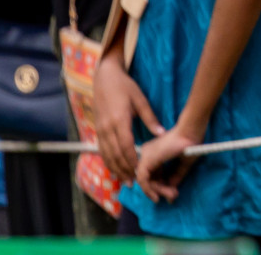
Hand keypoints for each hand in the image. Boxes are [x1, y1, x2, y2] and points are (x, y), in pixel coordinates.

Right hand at [94, 51, 163, 180]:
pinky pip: (102, 150)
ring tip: (125, 180)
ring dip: (115, 168)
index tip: (140, 171)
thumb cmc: (125, 87)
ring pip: (106, 154)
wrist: (104, 78)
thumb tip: (162, 133)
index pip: (125, 146)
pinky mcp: (97, 130)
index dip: (132, 160)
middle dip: (124, 170)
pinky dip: (108, 161)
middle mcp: (107, 128)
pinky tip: (114, 168)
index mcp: (119, 120)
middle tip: (133, 183)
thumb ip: (150, 118)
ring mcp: (100, 129)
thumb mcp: (140, 99)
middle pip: (115, 154)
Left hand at [135, 123, 201, 203]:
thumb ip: (175, 177)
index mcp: (154, 153)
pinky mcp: (145, 160)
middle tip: (172, 197)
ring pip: (144, 181)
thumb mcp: (182, 164)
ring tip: (171, 195)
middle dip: (159, 190)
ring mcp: (144, 156)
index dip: (160, 185)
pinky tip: (158, 196)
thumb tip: (171, 193)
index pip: (152, 174)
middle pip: (147, 178)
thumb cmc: (190, 144)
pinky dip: (149, 190)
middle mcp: (146, 154)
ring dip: (157, 191)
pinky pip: (143, 180)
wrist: (191, 133)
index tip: (172, 192)